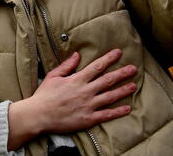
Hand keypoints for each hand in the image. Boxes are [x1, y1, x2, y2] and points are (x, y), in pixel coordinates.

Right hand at [6, 50, 135, 149]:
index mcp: (77, 79)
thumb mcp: (53, 76)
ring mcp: (88, 105)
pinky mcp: (88, 118)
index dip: (109, 59)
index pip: (97, 66)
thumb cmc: (44, 95)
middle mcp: (85, 91)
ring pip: (110, 96)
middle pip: (108, 80)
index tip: (118, 53)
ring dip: (123, 90)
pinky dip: (118, 112)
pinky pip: (106, 114)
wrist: (39, 115)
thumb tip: (77, 55)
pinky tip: (127, 108)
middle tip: (133, 68)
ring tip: (134, 85)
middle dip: (122, 73)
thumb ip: (67, 65)